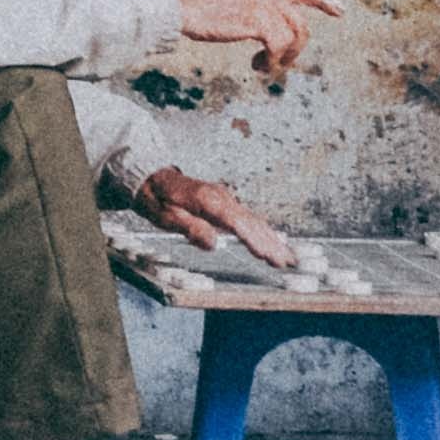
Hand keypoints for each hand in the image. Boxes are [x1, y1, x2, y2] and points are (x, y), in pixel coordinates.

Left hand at [140, 166, 296, 268]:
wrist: (151, 177)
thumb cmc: (156, 198)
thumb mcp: (164, 216)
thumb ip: (189, 228)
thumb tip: (214, 243)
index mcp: (207, 200)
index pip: (236, 223)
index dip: (253, 240)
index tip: (267, 256)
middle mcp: (221, 197)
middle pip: (251, 223)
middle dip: (270, 243)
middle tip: (286, 262)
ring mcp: (225, 198)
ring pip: (253, 220)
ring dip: (271, 238)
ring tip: (288, 256)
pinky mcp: (225, 202)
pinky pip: (248, 218)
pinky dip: (263, 231)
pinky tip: (273, 241)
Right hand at [175, 0, 344, 82]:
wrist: (180, 8)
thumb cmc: (198, 9)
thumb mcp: (233, 0)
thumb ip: (255, 6)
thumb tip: (271, 29)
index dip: (323, 0)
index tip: (340, 10)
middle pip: (301, 24)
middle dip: (296, 49)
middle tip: (279, 63)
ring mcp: (265, 3)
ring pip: (294, 37)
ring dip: (282, 58)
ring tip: (264, 66)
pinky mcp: (259, 19)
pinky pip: (279, 48)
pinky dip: (271, 62)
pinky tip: (258, 66)